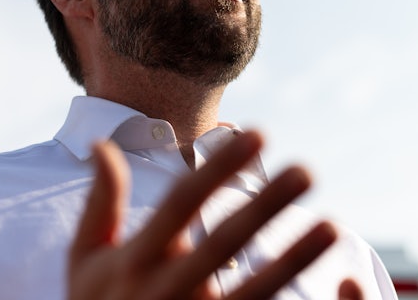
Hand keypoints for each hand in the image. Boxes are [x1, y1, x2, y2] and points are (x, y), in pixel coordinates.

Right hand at [66, 130, 341, 298]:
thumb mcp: (85, 259)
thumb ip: (100, 203)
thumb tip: (101, 143)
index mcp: (135, 260)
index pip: (181, 204)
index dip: (219, 169)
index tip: (258, 134)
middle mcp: (164, 291)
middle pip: (223, 243)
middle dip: (264, 207)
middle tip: (306, 170)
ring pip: (252, 292)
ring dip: (292, 260)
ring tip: (331, 227)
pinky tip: (331, 287)